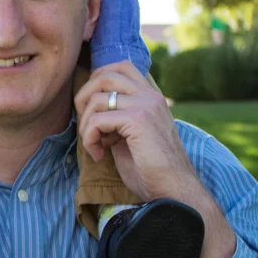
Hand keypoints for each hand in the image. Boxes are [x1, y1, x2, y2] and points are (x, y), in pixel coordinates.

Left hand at [74, 62, 197, 202]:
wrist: (173, 191)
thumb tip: (89, 109)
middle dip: (83, 99)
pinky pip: (97, 120)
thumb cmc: (150, 170)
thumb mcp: (131, 136)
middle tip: (87, 127)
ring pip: (96, 98)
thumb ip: (117, 117)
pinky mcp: (138, 120)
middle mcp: (150, 95)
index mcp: (151, 97)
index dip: (96, 83)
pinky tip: (98, 154)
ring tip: (94, 145)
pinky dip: (90, 138)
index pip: (119, 67)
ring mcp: (145, 105)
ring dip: (85, 124)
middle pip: (103, 75)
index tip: (93, 112)